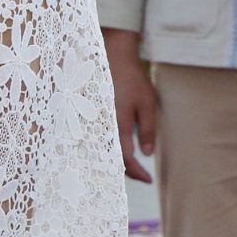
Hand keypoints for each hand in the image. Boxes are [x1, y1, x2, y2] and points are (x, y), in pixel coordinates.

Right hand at [105, 28, 158, 182]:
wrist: (110, 57)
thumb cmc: (132, 79)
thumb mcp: (148, 103)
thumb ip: (148, 129)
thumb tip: (148, 153)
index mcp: (118, 125)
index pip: (126, 159)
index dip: (137, 172)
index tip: (149, 179)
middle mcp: (102, 127)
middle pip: (110, 159)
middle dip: (126, 170)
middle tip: (141, 175)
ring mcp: (93, 121)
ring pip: (101, 150)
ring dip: (115, 160)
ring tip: (130, 164)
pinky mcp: (88, 115)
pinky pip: (95, 138)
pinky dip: (105, 148)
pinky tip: (113, 147)